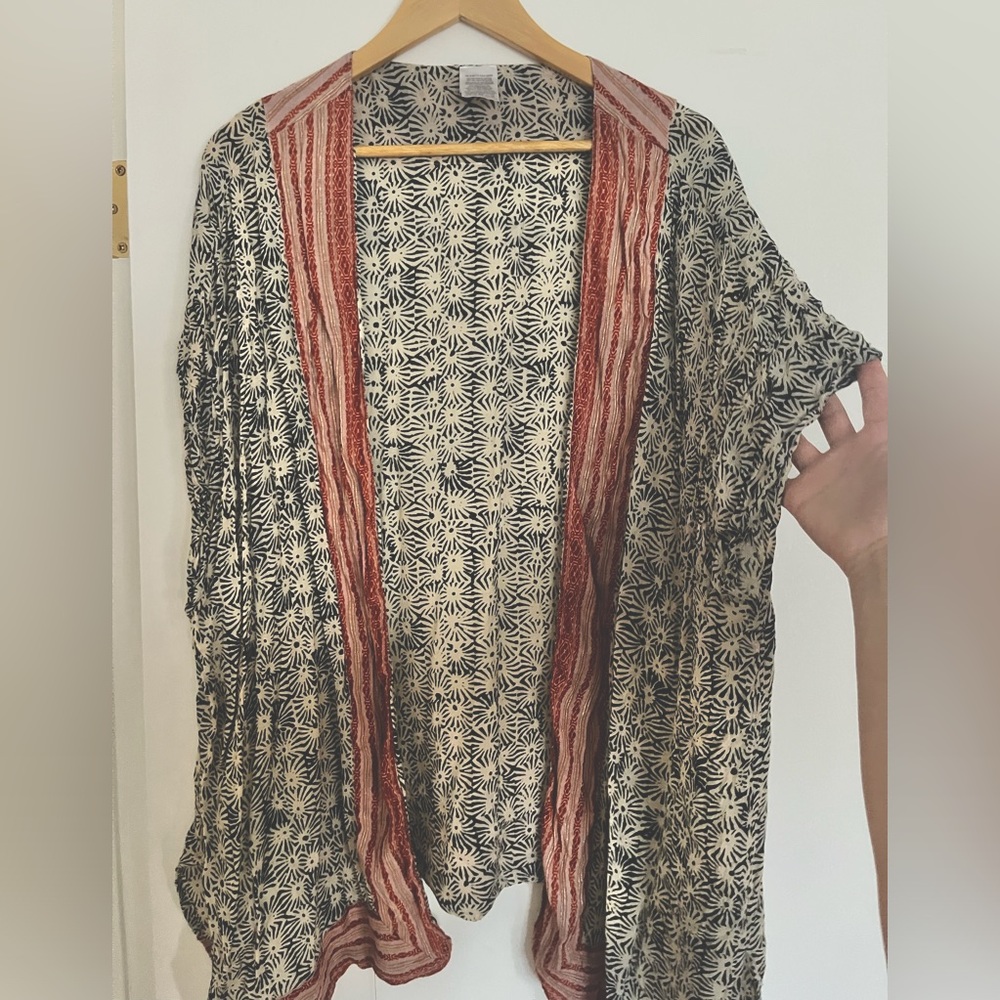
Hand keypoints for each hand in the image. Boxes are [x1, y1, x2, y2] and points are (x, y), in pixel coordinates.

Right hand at [781, 360, 887, 578]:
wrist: (877, 549)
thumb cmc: (895, 500)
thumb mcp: (902, 450)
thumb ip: (897, 411)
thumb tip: (893, 372)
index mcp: (878, 441)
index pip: (873, 401)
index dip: (866, 377)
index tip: (850, 353)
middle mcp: (848, 454)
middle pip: (827, 415)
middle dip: (814, 394)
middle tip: (795, 371)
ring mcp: (822, 475)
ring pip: (796, 441)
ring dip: (783, 424)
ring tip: (764, 399)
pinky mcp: (800, 496)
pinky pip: (776, 476)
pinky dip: (763, 462)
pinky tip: (750, 441)